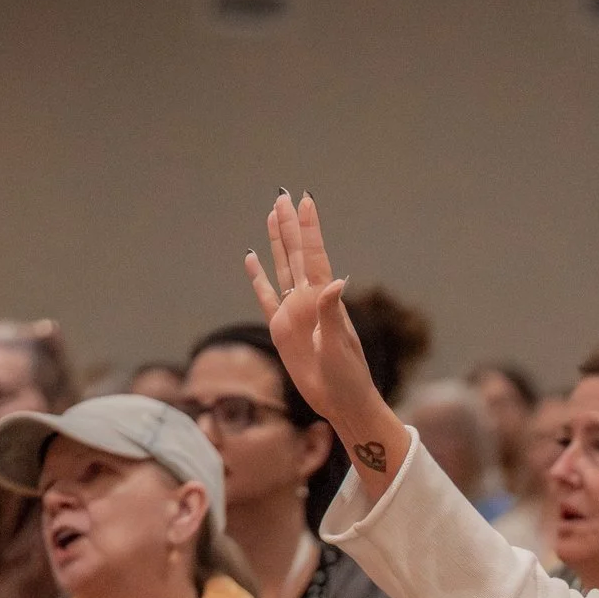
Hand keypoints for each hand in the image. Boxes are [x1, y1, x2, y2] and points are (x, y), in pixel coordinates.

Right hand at [243, 195, 375, 425]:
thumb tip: (335, 282)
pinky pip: (265, 296)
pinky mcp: (281, 329)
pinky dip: (258, 278)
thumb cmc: (347, 376)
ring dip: (276, 243)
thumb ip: (331, 314)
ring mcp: (293, 312)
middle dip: (290, 225)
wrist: (340, 402)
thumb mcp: (337, 345)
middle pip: (295, 254)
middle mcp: (307, 299)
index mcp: (323, 300)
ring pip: (281, 268)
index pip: (313, 255)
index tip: (305, 200)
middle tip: (283, 196)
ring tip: (272, 216)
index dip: (309, 228)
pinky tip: (251, 259)